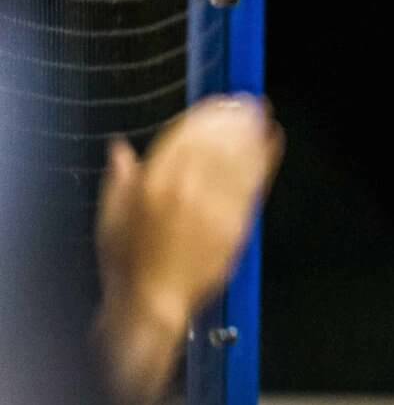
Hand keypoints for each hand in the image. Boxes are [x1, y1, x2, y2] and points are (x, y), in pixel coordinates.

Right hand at [99, 95, 283, 330]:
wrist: (153, 303)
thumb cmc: (129, 264)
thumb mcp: (111, 216)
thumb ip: (120, 179)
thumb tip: (121, 150)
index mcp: (151, 183)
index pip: (183, 137)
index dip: (203, 117)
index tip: (216, 103)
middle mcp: (183, 191)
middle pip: (214, 143)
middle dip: (231, 120)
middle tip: (246, 102)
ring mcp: (212, 209)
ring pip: (235, 160)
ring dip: (250, 134)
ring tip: (261, 115)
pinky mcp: (233, 227)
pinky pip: (251, 186)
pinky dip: (263, 161)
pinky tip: (271, 145)